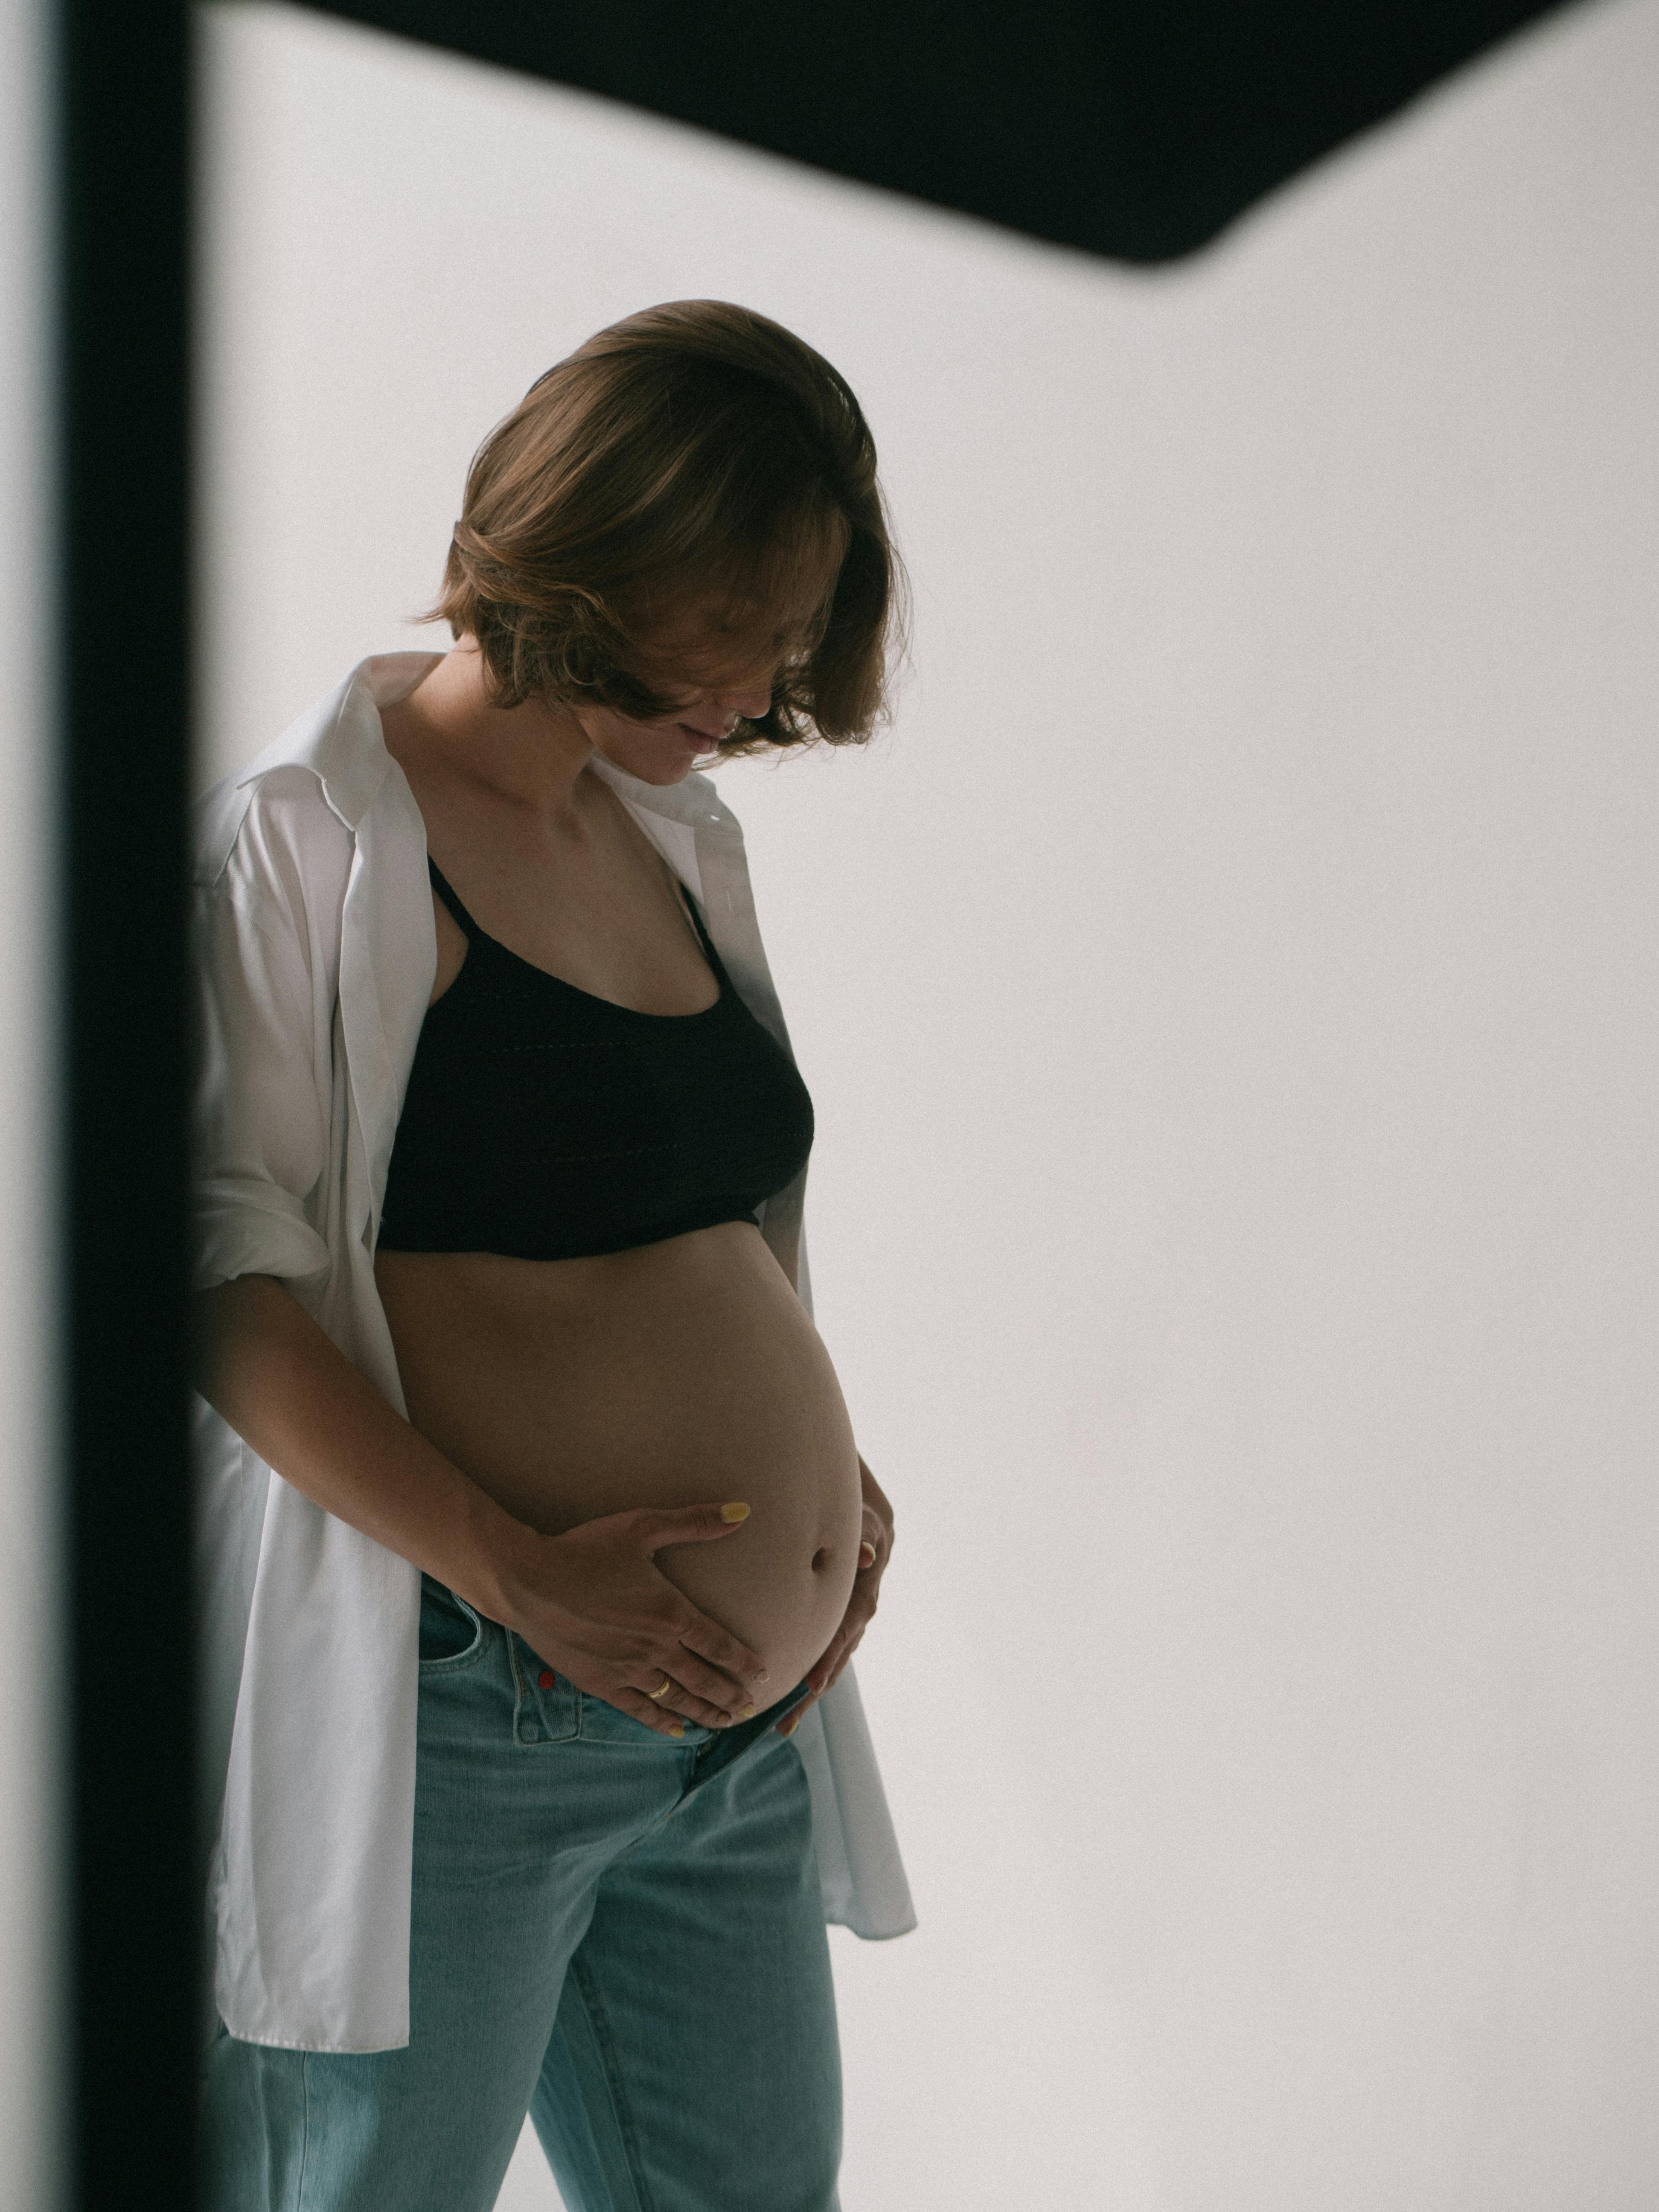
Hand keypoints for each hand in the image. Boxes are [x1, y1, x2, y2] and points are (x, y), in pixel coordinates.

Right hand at [489, 1501, 769, 1738]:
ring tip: (725, 1722)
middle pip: (703, 1679)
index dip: (743, 1662)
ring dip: (704, 1712)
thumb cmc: (586, 1549)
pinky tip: (677, 1731)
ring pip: (677, 1699)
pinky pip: (639, 1710)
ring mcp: (628, 1669)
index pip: (719, 1645)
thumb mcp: (642, 1527)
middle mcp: (655, 1648)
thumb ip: (695, 1522)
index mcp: (671, 1612)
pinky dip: (661, 1722)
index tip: (762, 1675)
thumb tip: (743, 1511)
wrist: (530, 1581)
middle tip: (750, 1708)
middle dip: (730, 1695)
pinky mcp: (601, 1683)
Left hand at [777, 1454, 892, 1735]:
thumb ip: (865, 1538)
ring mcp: (844, 1630)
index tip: (810, 1684)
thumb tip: (867, 1556)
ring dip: (805, 1696)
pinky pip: (819, 1659)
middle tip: (787, 1720)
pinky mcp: (831, 1629)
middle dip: (810, 1694)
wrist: (870, 1527)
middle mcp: (856, 1623)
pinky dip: (804, 1680)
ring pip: (825, 1669)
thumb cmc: (862, 1522)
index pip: (843, 1636)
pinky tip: (781, 1701)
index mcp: (863, 1602)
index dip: (827, 1660)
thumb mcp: (867, 1524)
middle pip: (833, 1665)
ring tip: (781, 1724)